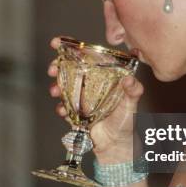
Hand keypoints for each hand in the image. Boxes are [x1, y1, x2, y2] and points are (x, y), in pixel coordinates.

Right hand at [48, 36, 144, 163]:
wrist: (116, 144)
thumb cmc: (126, 120)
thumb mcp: (132, 103)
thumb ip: (133, 90)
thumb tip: (130, 80)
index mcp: (104, 75)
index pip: (87, 55)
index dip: (72, 47)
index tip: (58, 42)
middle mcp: (91, 83)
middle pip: (69, 67)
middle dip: (57, 65)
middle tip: (53, 68)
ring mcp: (81, 96)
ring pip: (63, 85)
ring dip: (55, 86)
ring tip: (55, 91)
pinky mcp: (75, 111)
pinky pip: (63, 105)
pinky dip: (61, 107)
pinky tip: (63, 111)